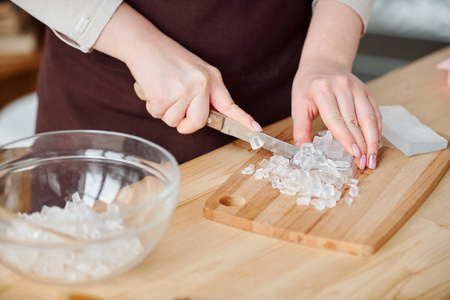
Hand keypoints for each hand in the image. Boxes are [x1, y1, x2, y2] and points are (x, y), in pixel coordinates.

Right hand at [94, 3, 260, 133]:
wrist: (145, 44)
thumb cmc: (168, 59)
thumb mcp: (195, 72)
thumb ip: (203, 93)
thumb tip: (204, 117)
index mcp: (212, 78)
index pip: (230, 104)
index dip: (243, 120)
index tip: (255, 129)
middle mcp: (202, 84)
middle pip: (197, 123)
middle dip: (184, 124)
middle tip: (176, 109)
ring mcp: (184, 90)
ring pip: (174, 121)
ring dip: (164, 111)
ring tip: (163, 90)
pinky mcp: (165, 95)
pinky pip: (158, 115)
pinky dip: (152, 106)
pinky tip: (153, 88)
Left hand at [291, 59, 381, 169]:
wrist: (323, 62)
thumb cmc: (308, 85)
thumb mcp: (298, 103)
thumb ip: (300, 127)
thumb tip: (302, 148)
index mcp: (322, 90)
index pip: (336, 119)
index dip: (346, 138)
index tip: (353, 154)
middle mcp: (342, 87)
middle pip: (355, 120)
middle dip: (361, 144)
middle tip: (364, 163)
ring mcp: (356, 88)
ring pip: (369, 117)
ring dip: (372, 140)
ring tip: (372, 158)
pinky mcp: (366, 90)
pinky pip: (375, 112)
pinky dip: (377, 129)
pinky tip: (376, 143)